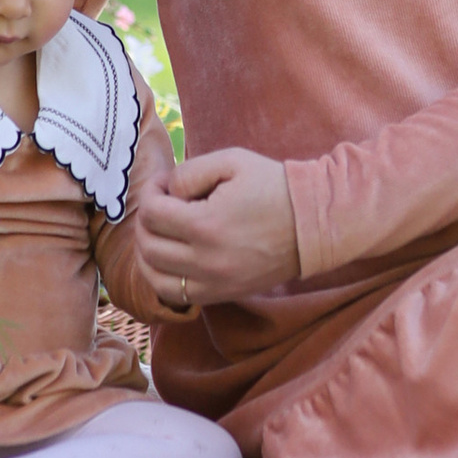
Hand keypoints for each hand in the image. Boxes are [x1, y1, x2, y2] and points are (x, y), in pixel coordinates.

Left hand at [136, 146, 299, 310]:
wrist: (312, 224)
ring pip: (155, 277)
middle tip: (159, 204)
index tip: (163, 183)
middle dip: (145, 221)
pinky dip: (163, 278)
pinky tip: (171, 258)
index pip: (152, 213)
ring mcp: (214, 283)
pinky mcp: (222, 295)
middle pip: (148, 246)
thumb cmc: (273, 186)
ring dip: (147, 253)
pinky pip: (177, 296)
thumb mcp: (231, 161)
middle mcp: (206, 261)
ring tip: (158, 233)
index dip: (150, 192)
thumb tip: (166, 191)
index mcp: (205, 225)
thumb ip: (189, 172)